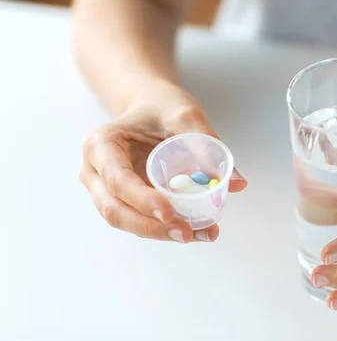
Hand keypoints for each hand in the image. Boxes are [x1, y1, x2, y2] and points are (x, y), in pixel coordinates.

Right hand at [79, 99, 246, 242]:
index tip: (170, 213)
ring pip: (126, 221)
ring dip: (161, 233)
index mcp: (101, 144)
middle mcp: (94, 170)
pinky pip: (140, 220)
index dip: (142, 200)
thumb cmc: (162, 106)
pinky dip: (165, 228)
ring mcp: (104, 189)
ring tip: (202, 234)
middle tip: (187, 233)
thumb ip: (208, 146)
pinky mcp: (122, 200)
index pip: (117, 179)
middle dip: (152, 226)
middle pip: (115, 210)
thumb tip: (238, 184)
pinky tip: (196, 230)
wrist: (150, 106)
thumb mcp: (185, 115)